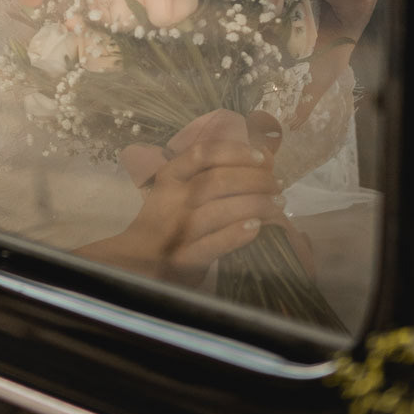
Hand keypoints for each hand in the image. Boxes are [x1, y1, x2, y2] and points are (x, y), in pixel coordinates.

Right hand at [79, 131, 300, 286]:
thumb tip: (264, 156)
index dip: (236, 151)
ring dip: (254, 205)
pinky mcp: (184, 259)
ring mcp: (176, 230)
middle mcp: (172, 200)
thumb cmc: (168, 221)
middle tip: (277, 186)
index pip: (203, 153)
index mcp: (170, 177)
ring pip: (219, 210)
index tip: (261, 157)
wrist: (136, 262)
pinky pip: (213, 244)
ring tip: (277, 206)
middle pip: (217, 181)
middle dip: (255, 180)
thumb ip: (210, 173)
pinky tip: (256, 228)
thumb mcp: (180, 190)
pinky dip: (237, 234)